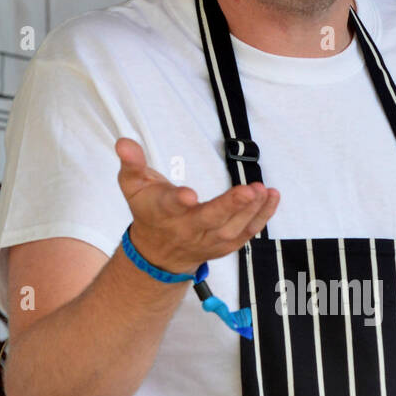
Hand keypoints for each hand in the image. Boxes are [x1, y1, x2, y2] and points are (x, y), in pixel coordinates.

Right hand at [115, 138, 278, 275]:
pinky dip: (262, 217)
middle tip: (248, 190)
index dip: (178, 201)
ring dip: (251, 210)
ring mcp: (208, 240)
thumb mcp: (133, 186)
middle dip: (230, 206)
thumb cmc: (149, 211)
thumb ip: (131, 163)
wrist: (159, 253)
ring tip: (263, 189)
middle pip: (210, 219)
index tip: (189, 194)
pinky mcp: (225, 244)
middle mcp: (187, 229)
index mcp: (163, 213)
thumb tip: (123, 142)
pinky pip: (246, 233)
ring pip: (232, 228)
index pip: (170, 207)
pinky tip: (272, 197)